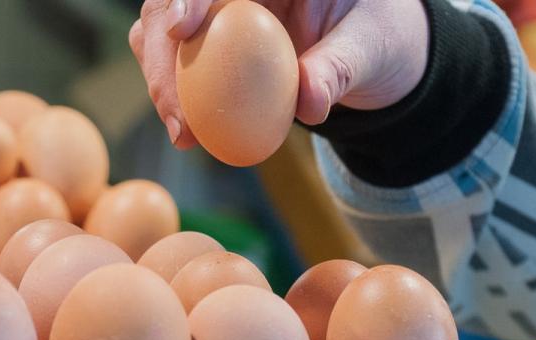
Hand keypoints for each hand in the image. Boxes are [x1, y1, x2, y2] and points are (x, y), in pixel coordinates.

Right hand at [129, 0, 429, 148]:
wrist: (370, 54)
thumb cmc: (375, 38)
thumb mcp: (369, 51)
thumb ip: (338, 70)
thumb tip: (310, 103)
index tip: (182, 28)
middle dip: (161, 47)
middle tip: (176, 109)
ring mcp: (216, 6)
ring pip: (161, 25)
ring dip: (160, 76)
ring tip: (182, 131)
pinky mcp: (207, 37)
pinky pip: (174, 58)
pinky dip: (173, 94)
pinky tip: (187, 132)